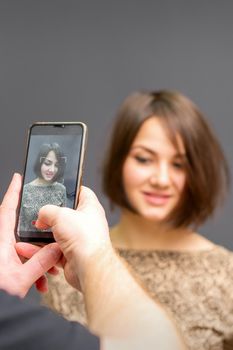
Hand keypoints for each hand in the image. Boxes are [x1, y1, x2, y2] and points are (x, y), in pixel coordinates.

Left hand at [0, 173, 61, 296]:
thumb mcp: (21, 279)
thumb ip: (41, 262)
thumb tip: (56, 248)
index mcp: (1, 242)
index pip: (7, 210)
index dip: (12, 192)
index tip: (17, 178)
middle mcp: (2, 246)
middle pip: (21, 230)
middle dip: (39, 236)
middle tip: (50, 239)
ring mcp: (4, 256)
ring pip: (25, 249)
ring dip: (39, 259)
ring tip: (48, 272)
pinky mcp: (7, 265)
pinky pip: (23, 262)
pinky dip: (34, 271)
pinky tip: (41, 283)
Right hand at [33, 186, 111, 290]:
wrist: (89, 267)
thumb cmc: (85, 238)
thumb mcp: (60, 214)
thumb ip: (47, 211)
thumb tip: (41, 216)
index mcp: (90, 208)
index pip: (82, 192)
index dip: (70, 188)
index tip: (58, 188)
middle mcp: (86, 223)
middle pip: (66, 214)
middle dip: (50, 215)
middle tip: (39, 214)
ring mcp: (78, 239)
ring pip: (57, 234)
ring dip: (43, 234)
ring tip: (31, 231)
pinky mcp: (71, 255)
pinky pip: (53, 250)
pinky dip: (42, 250)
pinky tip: (31, 248)